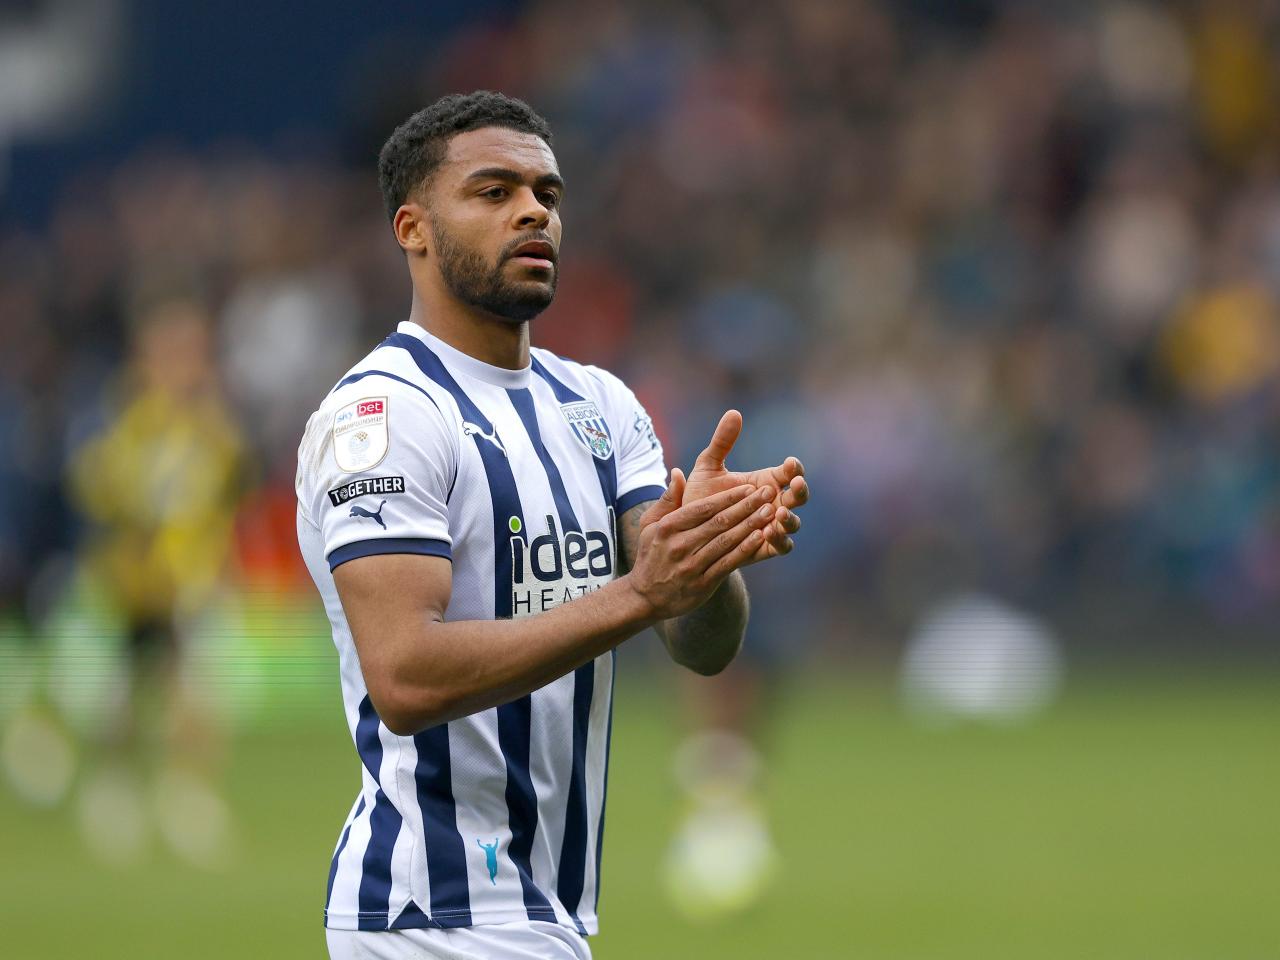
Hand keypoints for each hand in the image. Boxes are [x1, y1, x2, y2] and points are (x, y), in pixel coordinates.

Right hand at [625, 475, 778, 620]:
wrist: (645, 598)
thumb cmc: (650, 555)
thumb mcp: (649, 525)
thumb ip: (667, 500)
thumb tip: (678, 473)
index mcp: (668, 527)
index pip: (703, 508)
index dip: (729, 497)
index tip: (749, 487)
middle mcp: (680, 545)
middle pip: (719, 522)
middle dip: (746, 506)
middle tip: (768, 493)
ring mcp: (691, 566)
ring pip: (726, 541)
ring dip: (750, 525)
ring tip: (770, 511)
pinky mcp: (702, 584)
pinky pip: (727, 563)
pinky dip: (744, 549)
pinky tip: (760, 538)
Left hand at [680, 410, 807, 563]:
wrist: (687, 533)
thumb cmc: (699, 497)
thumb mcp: (707, 468)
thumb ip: (721, 443)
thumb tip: (734, 412)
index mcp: (765, 482)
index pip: (789, 472)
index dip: (794, 468)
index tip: (790, 463)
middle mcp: (773, 504)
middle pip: (798, 496)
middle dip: (800, 490)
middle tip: (795, 484)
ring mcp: (772, 526)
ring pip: (793, 523)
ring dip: (791, 518)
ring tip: (779, 513)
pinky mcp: (765, 548)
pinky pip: (781, 546)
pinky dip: (780, 540)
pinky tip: (768, 533)